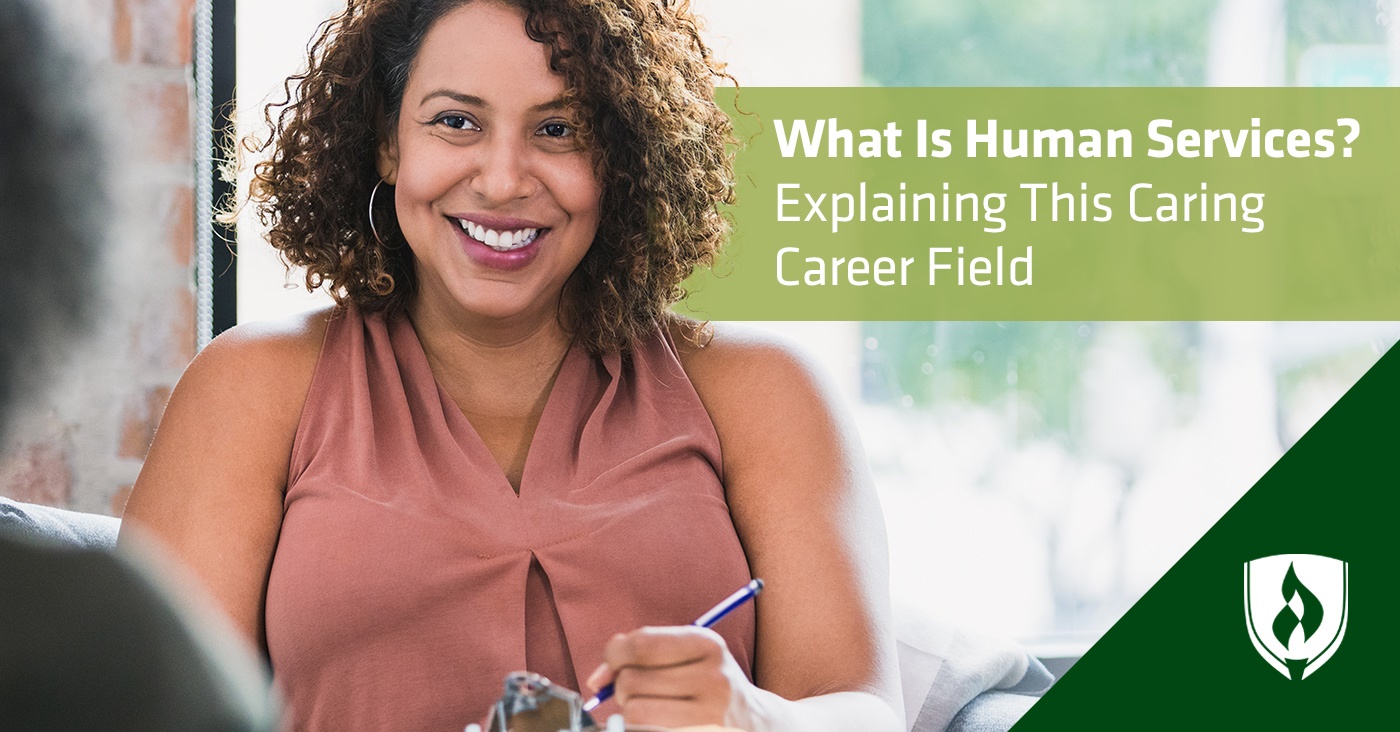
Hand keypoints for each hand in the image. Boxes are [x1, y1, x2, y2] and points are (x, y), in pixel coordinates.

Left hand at [586, 626, 759, 729]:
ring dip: (632, 713)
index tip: (615, 664)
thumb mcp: (688, 654)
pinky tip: (658, 724)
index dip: (615, 655)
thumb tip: (597, 680)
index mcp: (708, 645)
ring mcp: (710, 717)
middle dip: (624, 688)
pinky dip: (640, 728)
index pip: (640, 645)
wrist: (754, 723)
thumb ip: (640, 653)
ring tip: (652, 710)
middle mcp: (714, 680)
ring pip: (633, 713)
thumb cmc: (706, 684)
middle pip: (631, 682)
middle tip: (643, 692)